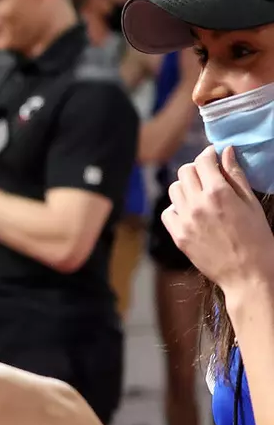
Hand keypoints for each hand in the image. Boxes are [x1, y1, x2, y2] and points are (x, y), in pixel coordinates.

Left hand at [163, 146, 273, 296]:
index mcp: (218, 193)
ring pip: (174, 190)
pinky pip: (167, 212)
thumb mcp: (251, 203)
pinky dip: (177, 208)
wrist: (247, 273)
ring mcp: (184, 221)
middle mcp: (197, 204)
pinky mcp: (177, 235)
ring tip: (201, 195)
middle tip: (209, 176)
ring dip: (186, 187)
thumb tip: (226, 150)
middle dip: (197, 169)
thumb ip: (235, 175)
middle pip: (185, 172)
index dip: (208, 155)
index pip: (202, 161)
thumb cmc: (257, 238)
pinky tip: (191, 212)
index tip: (213, 156)